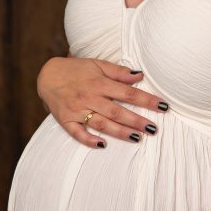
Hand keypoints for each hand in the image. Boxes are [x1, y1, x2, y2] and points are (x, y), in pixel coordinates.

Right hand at [36, 55, 168, 147]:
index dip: (146, 100)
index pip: (128, 93)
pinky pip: (77, 133)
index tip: (163, 106)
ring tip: (137, 138)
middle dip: (137, 120)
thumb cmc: (76, 70)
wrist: (47, 75)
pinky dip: (89, 140)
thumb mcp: (97, 64)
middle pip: (117, 110)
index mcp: (99, 82)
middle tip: (154, 129)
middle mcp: (89, 96)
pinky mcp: (66, 120)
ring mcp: (77, 110)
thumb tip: (140, 75)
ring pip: (101, 123)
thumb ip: (118, 72)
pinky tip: (103, 145)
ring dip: (120, 132)